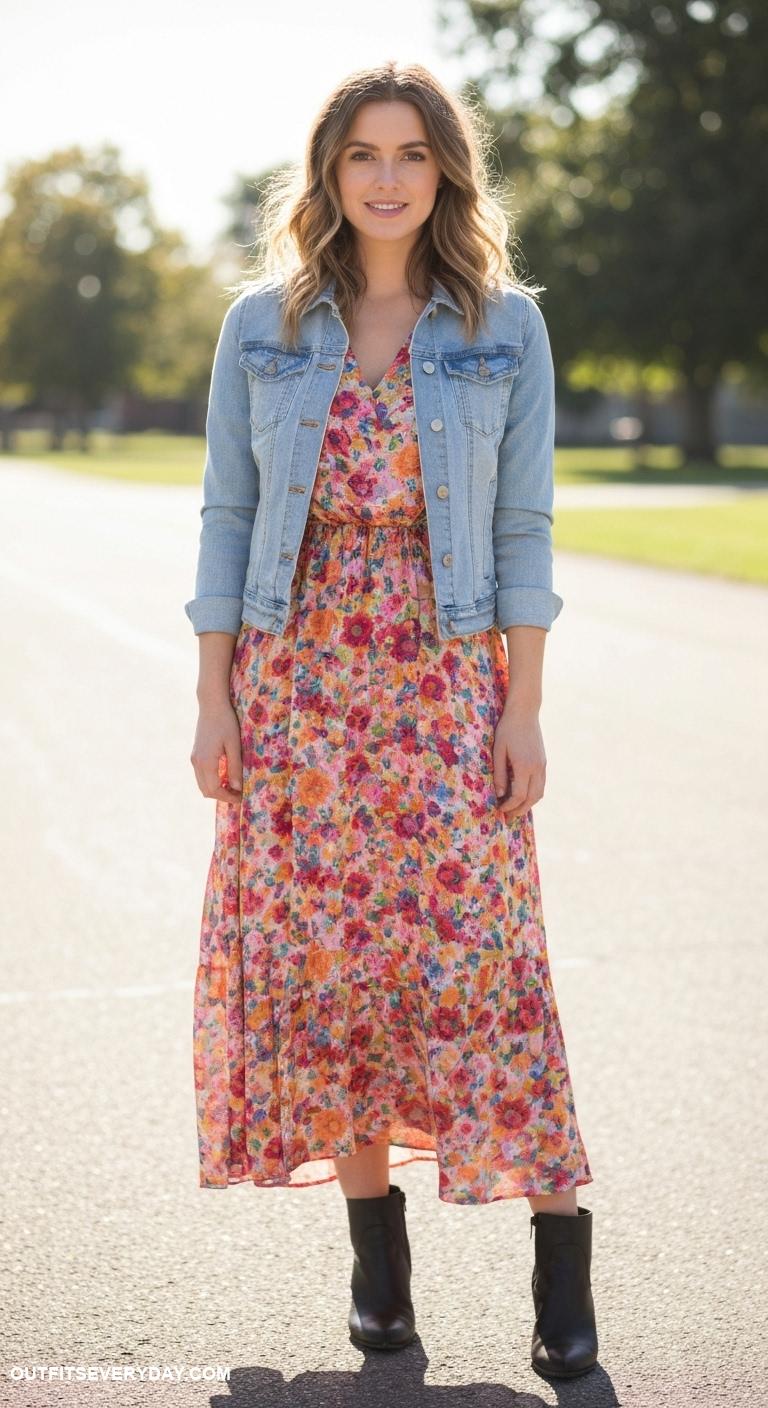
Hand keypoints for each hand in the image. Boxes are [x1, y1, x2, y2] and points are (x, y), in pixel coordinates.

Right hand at [190, 702, 242, 802]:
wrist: (211, 705)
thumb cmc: (226, 722)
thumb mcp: (234, 745)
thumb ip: (235, 767)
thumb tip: (236, 788)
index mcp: (206, 762)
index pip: (214, 790)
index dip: (228, 797)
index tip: (241, 797)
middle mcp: (196, 762)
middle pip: (206, 790)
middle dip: (222, 796)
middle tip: (238, 794)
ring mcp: (194, 758)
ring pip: (202, 784)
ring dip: (216, 789)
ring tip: (233, 786)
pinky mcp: (195, 754)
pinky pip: (201, 775)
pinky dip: (212, 780)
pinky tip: (225, 775)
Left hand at [492, 701, 545, 817]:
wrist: (525, 712)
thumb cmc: (507, 729)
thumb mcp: (498, 751)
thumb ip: (499, 774)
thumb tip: (500, 794)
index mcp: (524, 766)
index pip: (518, 795)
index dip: (509, 806)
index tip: (499, 808)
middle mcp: (537, 768)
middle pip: (532, 798)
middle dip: (520, 810)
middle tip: (508, 817)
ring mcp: (542, 765)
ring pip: (539, 793)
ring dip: (528, 804)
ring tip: (515, 809)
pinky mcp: (543, 762)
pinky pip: (541, 784)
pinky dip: (533, 794)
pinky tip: (522, 795)